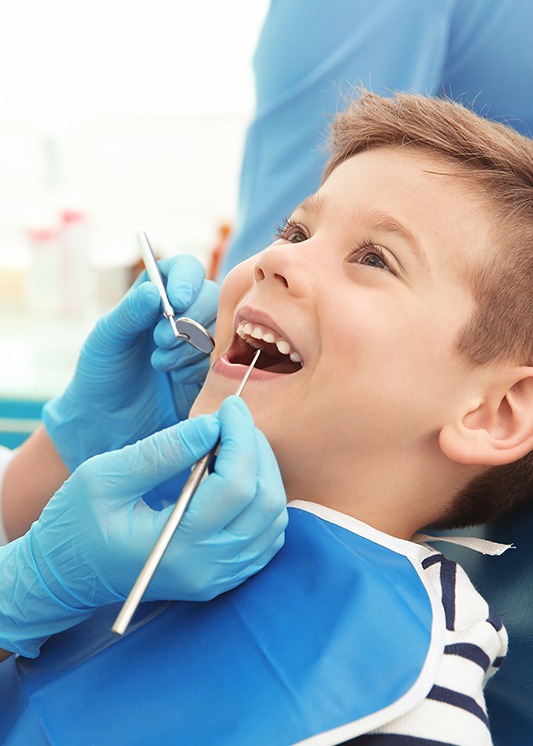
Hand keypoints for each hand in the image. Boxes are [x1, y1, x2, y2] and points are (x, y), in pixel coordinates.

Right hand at [0, 398, 286, 657]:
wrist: (64, 577)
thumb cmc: (74, 525)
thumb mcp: (104, 477)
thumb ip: (161, 451)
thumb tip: (212, 426)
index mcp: (175, 547)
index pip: (235, 487)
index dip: (241, 438)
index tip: (229, 407)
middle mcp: (206, 569)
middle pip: (265, 502)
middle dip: (256, 450)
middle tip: (233, 420)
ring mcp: (218, 577)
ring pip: (274, 519)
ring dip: (264, 472)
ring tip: (234, 444)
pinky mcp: (221, 577)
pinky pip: (267, 537)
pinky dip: (263, 499)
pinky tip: (237, 475)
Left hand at [42, 255, 218, 471]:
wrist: (108, 423)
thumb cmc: (101, 374)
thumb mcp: (106, 339)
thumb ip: (129, 313)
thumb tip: (154, 291)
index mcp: (156, 295)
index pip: (184, 269)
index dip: (186, 280)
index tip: (176, 301)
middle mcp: (184, 313)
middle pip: (211, 297)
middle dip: (189, 319)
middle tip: (160, 341)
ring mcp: (201, 342)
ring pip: (220, 328)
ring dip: (191, 346)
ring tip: (161, 364)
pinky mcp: (211, 371)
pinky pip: (222, 360)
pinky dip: (199, 367)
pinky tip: (176, 378)